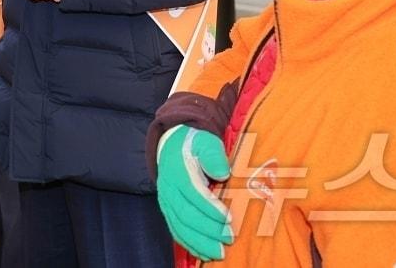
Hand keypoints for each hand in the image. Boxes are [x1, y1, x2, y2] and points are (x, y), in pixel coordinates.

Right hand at [156, 125, 234, 261]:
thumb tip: (222, 173)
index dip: (210, 208)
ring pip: (180, 227)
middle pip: (186, 214)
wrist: (172, 145)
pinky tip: (204, 253)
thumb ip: (213, 155)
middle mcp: (168, 189)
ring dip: (199, 242)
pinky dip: (189, 244)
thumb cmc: (194, 144)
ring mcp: (166, 202)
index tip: (229, 218)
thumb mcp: (205, 141)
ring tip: (219, 253)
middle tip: (228, 239)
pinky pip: (176, 231)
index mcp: (178, 171)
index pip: (193, 193)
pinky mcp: (168, 211)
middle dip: (208, 230)